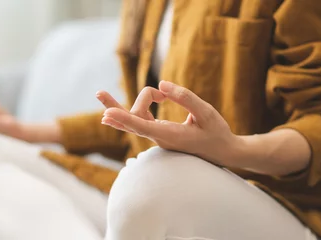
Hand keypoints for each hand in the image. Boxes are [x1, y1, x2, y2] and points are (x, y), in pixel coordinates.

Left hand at [96, 81, 240, 164]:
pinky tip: (117, 107)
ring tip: (100, 93)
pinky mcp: (160, 132)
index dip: (124, 118)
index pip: (142, 126)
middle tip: (97, 92)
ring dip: (123, 106)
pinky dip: (133, 109)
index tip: (107, 113)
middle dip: (116, 106)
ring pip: (134, 120)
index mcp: (170, 134)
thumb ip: (185, 97)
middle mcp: (160, 137)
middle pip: (131, 122)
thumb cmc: (217, 132)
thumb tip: (162, 84)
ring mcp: (158, 136)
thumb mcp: (206, 112)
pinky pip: (140, 120)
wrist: (223, 152)